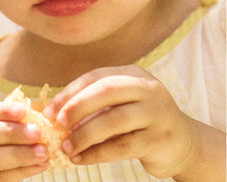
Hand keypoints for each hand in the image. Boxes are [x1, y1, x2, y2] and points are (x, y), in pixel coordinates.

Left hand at [43, 65, 224, 179]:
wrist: (183, 143)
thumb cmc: (139, 120)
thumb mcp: (121, 103)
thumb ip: (94, 102)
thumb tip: (52, 112)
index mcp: (133, 74)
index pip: (94, 77)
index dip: (69, 93)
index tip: (49, 110)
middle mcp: (147, 89)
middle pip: (106, 91)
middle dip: (76, 107)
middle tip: (56, 124)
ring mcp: (157, 113)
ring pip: (113, 120)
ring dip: (84, 135)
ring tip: (66, 147)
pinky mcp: (159, 139)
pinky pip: (121, 146)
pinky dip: (96, 153)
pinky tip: (80, 159)